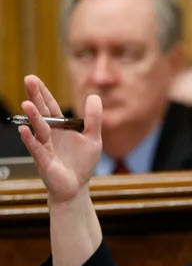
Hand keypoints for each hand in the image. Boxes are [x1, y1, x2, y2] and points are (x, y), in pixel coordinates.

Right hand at [19, 75, 102, 202]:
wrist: (76, 186)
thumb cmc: (82, 163)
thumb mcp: (93, 138)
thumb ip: (93, 118)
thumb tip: (94, 96)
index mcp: (60, 127)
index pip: (51, 106)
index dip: (43, 93)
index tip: (34, 78)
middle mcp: (50, 134)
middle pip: (42, 112)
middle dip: (35, 97)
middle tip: (28, 80)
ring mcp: (45, 147)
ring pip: (38, 129)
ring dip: (33, 117)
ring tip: (27, 104)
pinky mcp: (44, 161)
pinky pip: (36, 149)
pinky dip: (30, 140)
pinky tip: (24, 130)